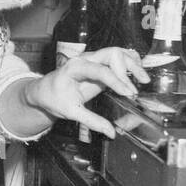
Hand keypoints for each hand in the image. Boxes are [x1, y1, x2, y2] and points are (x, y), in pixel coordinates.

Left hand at [22, 47, 148, 138]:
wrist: (43, 91)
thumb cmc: (53, 99)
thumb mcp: (71, 112)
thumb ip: (92, 121)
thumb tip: (111, 133)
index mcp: (74, 68)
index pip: (100, 71)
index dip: (117, 81)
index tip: (130, 93)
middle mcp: (84, 59)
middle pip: (112, 54)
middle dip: (128, 67)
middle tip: (139, 85)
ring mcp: (91, 59)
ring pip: (116, 52)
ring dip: (132, 63)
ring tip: (143, 79)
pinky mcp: (98, 63)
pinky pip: (116, 56)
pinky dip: (128, 61)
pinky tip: (137, 73)